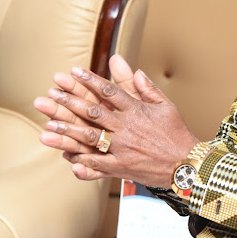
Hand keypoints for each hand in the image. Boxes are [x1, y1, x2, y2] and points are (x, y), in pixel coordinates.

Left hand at [34, 59, 197, 186]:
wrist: (188, 164)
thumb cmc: (177, 133)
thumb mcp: (166, 106)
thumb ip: (147, 88)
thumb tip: (135, 70)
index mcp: (137, 110)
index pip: (110, 90)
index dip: (89, 80)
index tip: (73, 71)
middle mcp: (127, 127)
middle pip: (94, 112)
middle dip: (70, 102)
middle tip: (51, 95)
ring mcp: (123, 148)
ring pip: (90, 138)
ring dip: (68, 131)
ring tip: (48, 125)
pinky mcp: (122, 167)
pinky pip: (97, 164)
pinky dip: (81, 161)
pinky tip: (66, 156)